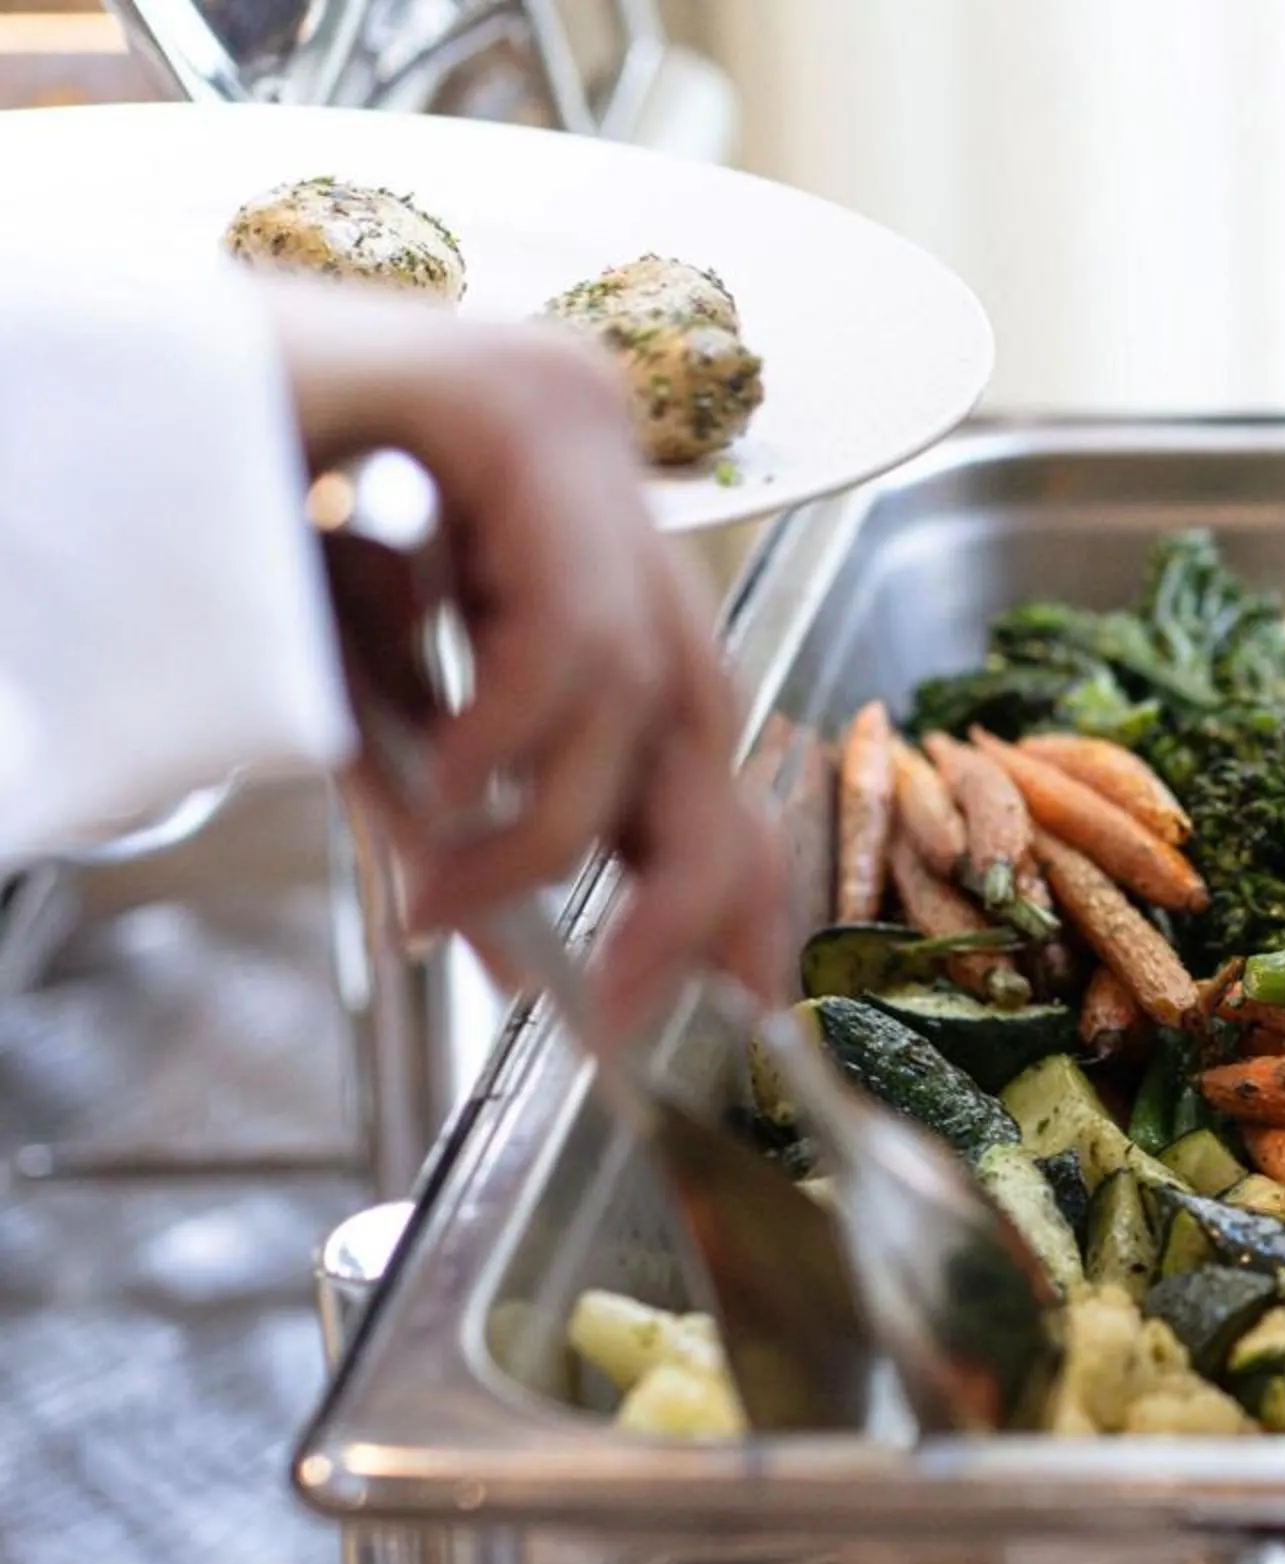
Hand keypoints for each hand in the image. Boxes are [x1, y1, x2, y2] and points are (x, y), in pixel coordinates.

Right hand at [259, 279, 785, 1028]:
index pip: (699, 714)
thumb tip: (514, 955)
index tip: (738, 987)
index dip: (729, 859)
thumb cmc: (205, 517)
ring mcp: (566, 422)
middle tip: (614, 1004)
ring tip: (450, 903)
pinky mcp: (506, 401)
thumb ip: (445, 808)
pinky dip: (510, 733)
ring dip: (549, 831)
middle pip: (703, 710)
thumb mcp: (354, 692)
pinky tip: (443, 789)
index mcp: (581, 524)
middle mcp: (602, 466)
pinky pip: (564, 620)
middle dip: (682, 879)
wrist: (93, 384)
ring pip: (638, 685)